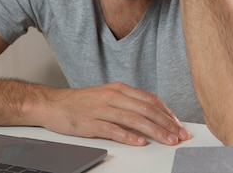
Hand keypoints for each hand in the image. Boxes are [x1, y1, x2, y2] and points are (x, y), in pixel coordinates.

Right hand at [39, 82, 189, 145]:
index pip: (150, 100)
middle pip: (146, 110)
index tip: (178, 125)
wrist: (53, 104)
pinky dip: (129, 136)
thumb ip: (128, 104)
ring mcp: (101, 110)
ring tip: (167, 140)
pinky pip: (113, 130)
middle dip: (166, 124)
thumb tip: (151, 116)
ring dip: (154, 131)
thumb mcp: (107, 96)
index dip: (167, 113)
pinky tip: (140, 142)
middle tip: (179, 135)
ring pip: (134, 119)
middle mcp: (112, 97)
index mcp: (118, 89)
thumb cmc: (81, 102)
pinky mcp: (90, 123)